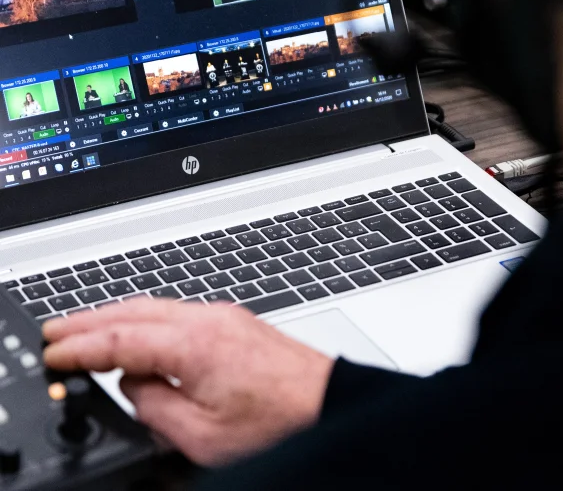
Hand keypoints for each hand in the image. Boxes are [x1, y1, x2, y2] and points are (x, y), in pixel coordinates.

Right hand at [43, 299, 333, 466]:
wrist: (326, 405)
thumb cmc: (277, 422)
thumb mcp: (203, 437)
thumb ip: (155, 407)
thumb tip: (132, 384)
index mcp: (194, 344)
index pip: (121, 339)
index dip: (82, 346)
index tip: (55, 351)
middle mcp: (207, 319)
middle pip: (134, 310)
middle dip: (89, 319)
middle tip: (56, 331)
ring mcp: (221, 315)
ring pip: (155, 306)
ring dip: (116, 315)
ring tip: (86, 328)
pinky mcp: (232, 321)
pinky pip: (175, 312)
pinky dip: (144, 318)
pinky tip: (136, 330)